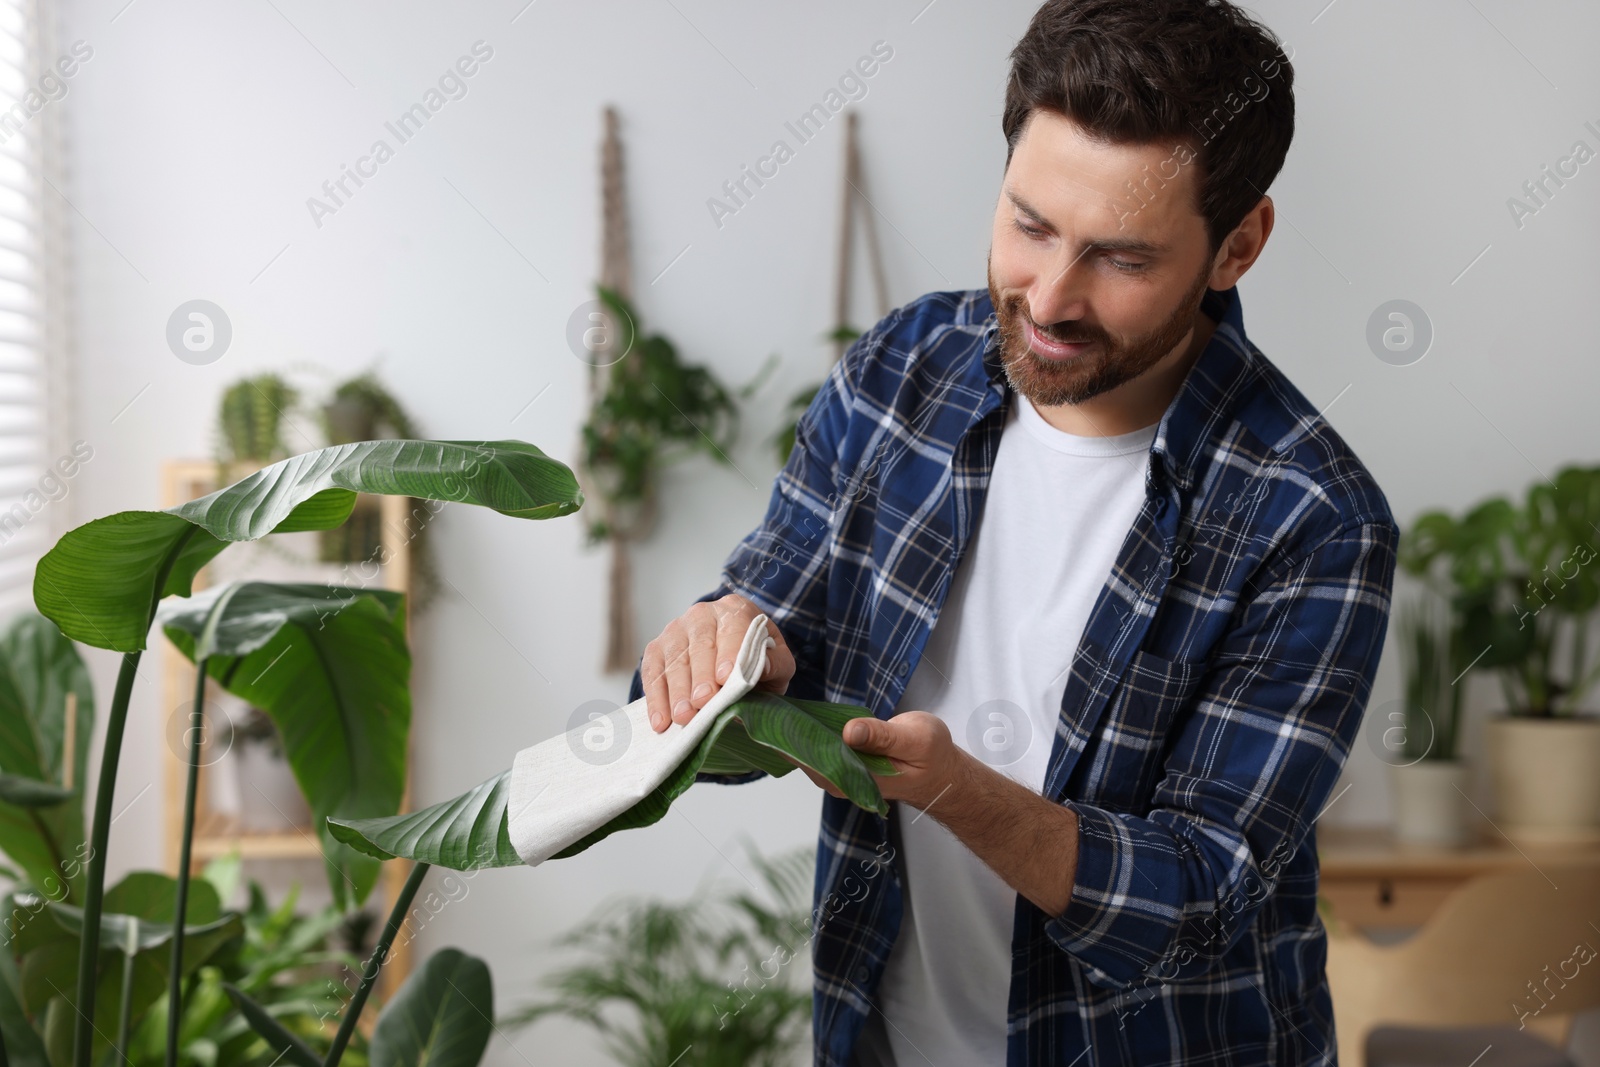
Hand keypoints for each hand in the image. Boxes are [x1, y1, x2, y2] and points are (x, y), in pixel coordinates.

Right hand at [641, 593, 795, 732]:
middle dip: (700, 676)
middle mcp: (702, 614)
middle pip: (699, 645)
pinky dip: (656, 699)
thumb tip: (763, 667)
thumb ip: (775, 663)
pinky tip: (661, 721)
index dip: (729, 653)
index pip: (733, 629)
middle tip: (702, 702)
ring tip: (683, 717)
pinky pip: (653, 673)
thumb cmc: (756, 659)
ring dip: (677, 692)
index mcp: (735, 611)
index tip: (726, 678)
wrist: (730, 654)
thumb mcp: (777, 660)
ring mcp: (675, 630)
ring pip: (674, 660)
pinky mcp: (656, 649)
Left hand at [784, 711, 965, 811]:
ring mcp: (842, 774)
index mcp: (857, 781)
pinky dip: (810, 732)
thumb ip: (883, 736)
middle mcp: (843, 782)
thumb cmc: (932, 756)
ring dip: (796, 732)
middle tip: (769, 704)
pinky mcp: (845, 763)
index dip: (792, 741)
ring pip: (810, 753)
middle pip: (805, 758)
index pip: (813, 762)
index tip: (775, 719)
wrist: (943, 772)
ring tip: (777, 706)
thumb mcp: (915, 739)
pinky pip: (820, 747)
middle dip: (787, 733)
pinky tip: (799, 715)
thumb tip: (850, 731)